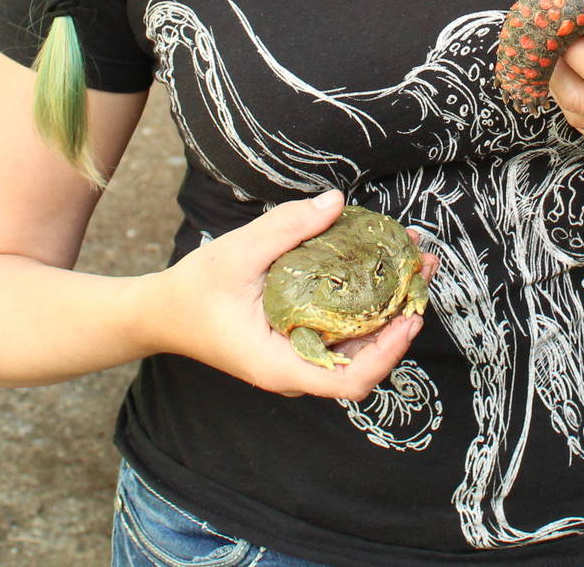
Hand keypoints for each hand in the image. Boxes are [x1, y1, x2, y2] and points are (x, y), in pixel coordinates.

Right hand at [152, 190, 436, 400]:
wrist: (160, 313)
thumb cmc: (193, 291)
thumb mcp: (237, 253)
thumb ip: (286, 228)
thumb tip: (336, 203)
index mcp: (281, 366)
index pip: (349, 380)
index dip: (387, 352)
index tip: (409, 315)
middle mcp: (295, 370)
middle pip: (364, 359)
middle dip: (400, 315)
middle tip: (422, 266)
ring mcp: (298, 358)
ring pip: (356, 344)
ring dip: (387, 305)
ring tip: (411, 260)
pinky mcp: (297, 341)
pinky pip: (340, 330)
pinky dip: (364, 302)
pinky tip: (376, 267)